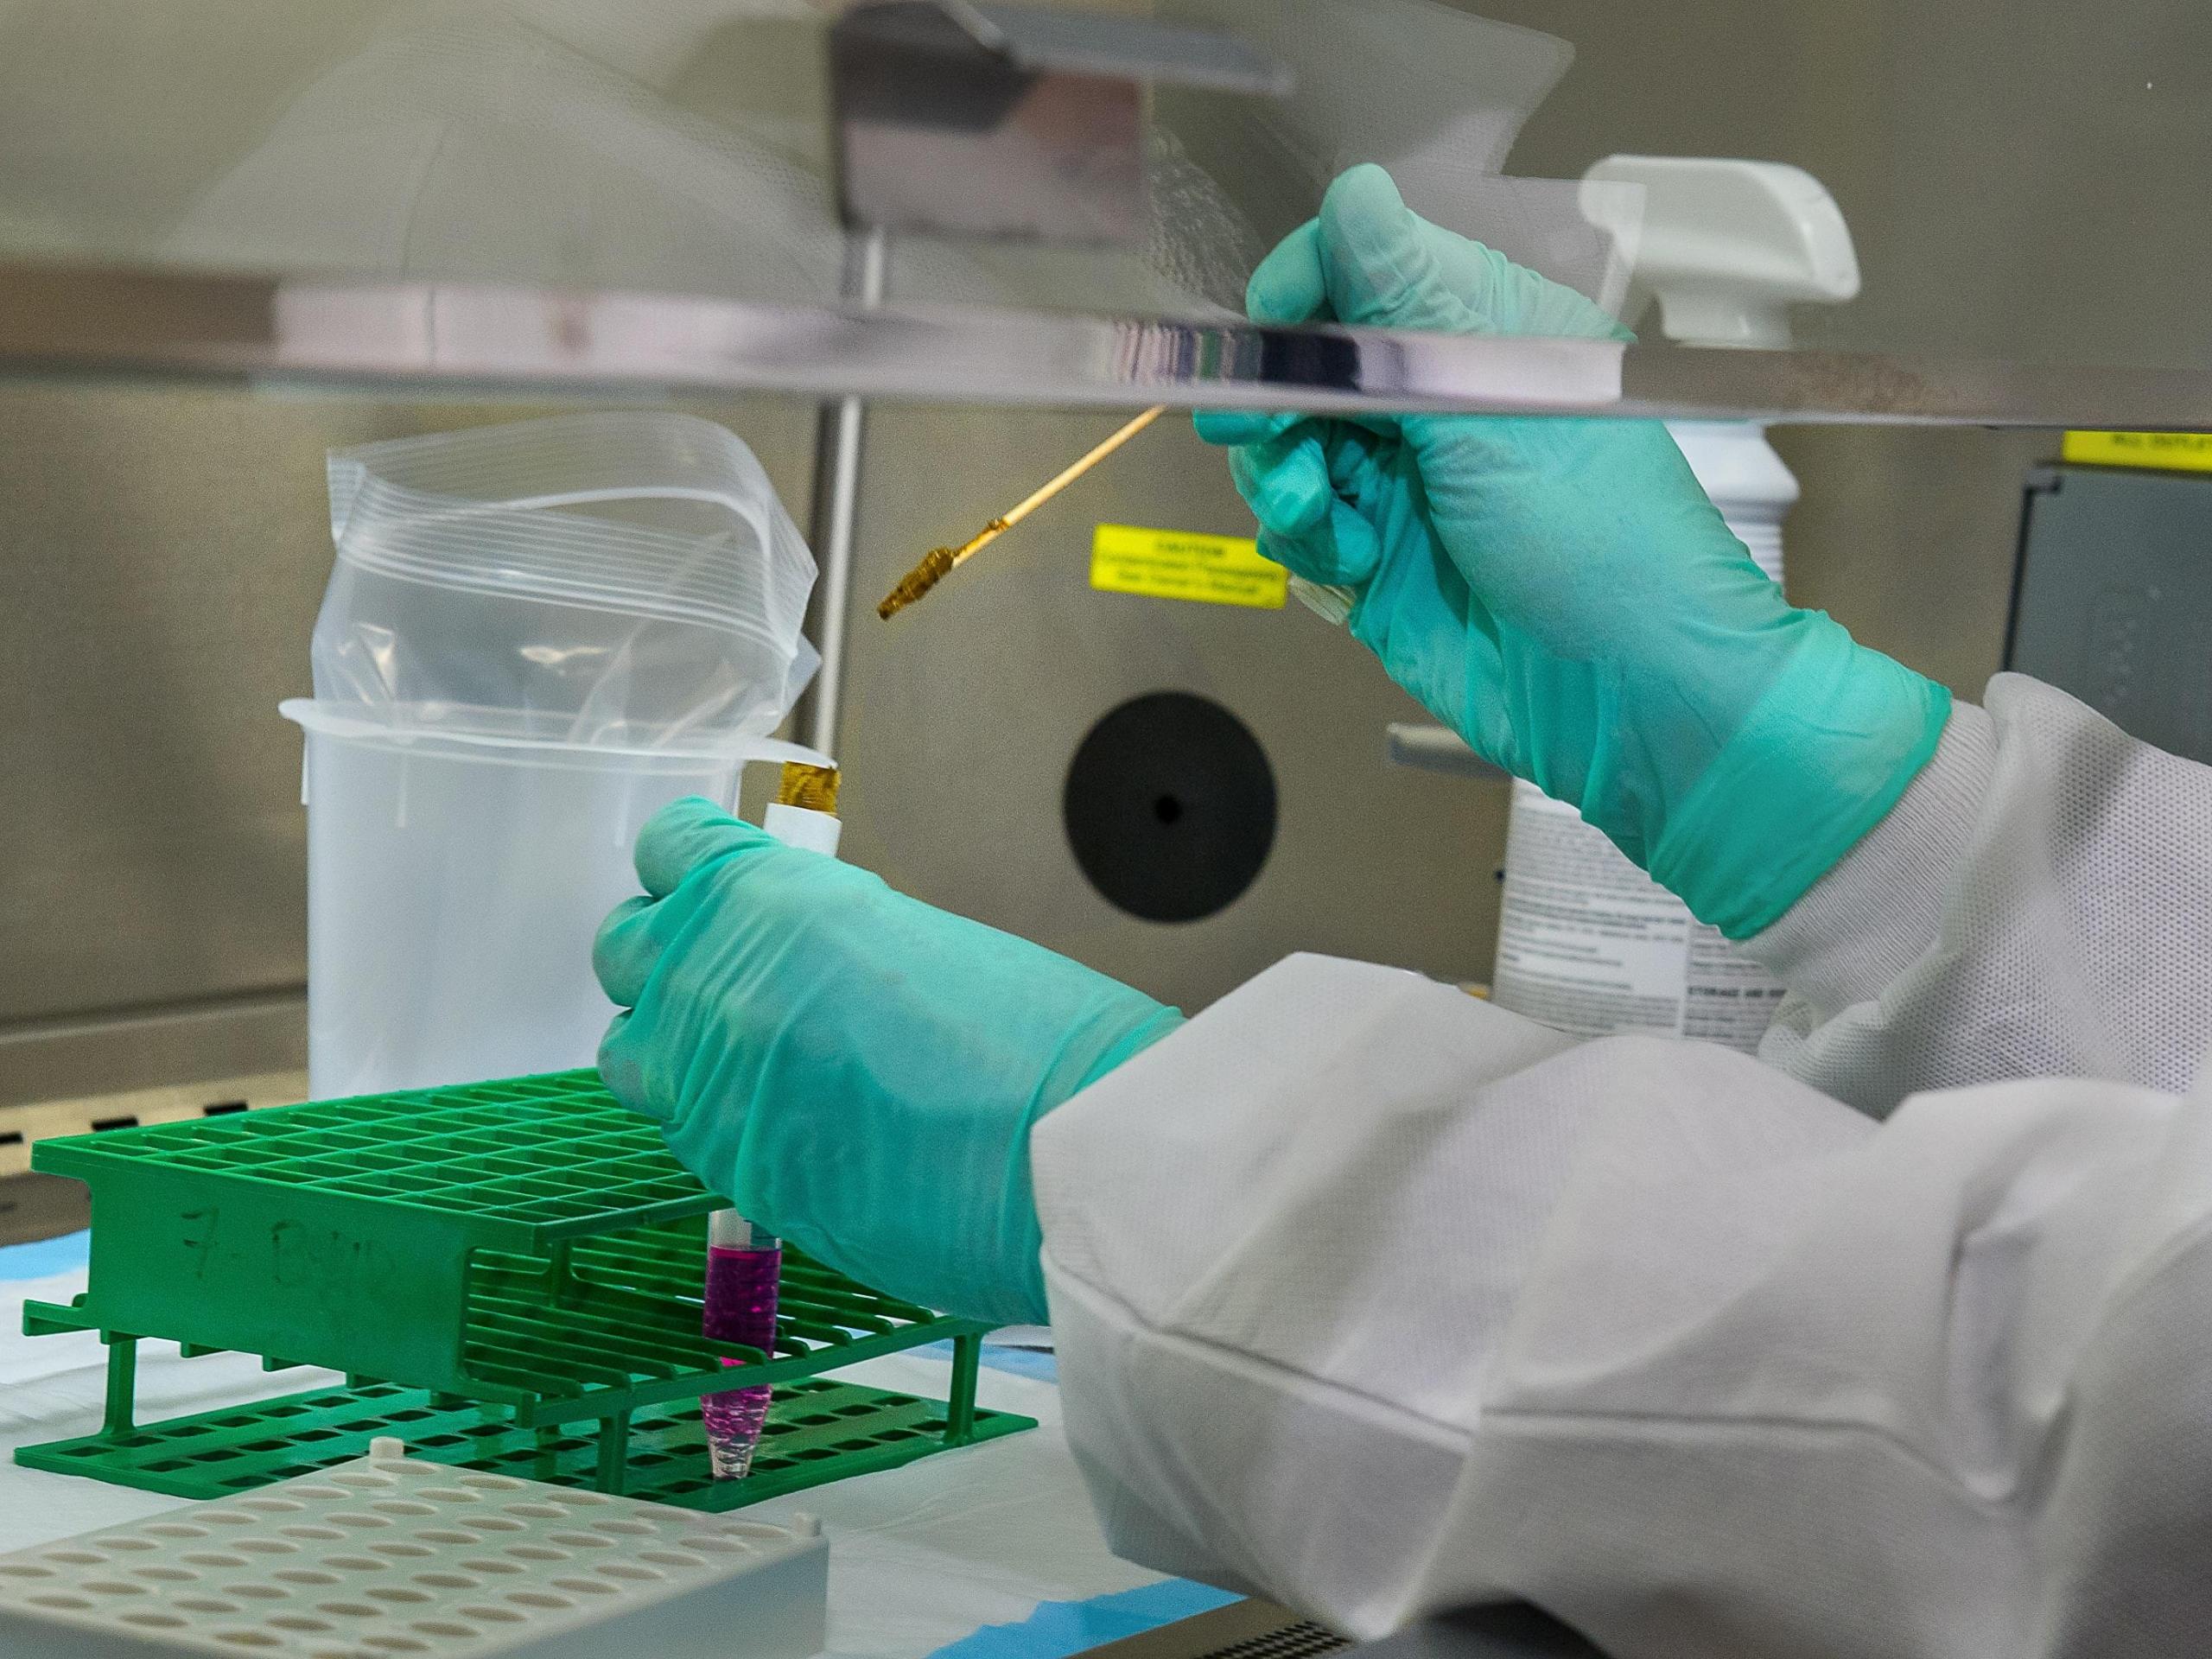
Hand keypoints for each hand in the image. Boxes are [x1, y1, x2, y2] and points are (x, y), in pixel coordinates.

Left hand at [593, 799, 1182, 1323]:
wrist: (1058, 1151)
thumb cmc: (1028, 1034)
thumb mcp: (906, 934)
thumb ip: (816, 937)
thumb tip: (793, 959)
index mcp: (765, 898)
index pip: (667, 851)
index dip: (690, 871)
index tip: (713, 885)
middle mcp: (712, 983)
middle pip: (625, 950)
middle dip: (670, 958)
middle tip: (731, 977)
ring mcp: (705, 1086)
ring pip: (630, 1054)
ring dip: (673, 1048)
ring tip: (750, 1060)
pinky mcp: (729, 1174)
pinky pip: (685, 1132)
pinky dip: (722, 1123)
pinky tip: (794, 1123)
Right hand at [1199, 165, 1948, 938]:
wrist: (1627, 694)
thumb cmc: (1595, 538)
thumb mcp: (1494, 405)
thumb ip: (1407, 303)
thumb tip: (1354, 192)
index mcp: (1480, 337)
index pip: (1362, 271)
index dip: (1302, 288)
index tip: (1265, 330)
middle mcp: (1435, 405)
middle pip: (1305, 366)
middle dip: (1275, 399)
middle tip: (1265, 435)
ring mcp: (1403, 487)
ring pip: (1290, 451)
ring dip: (1288, 478)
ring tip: (1327, 516)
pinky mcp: (1377, 566)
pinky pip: (1299, 532)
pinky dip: (1307, 542)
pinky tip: (1350, 564)